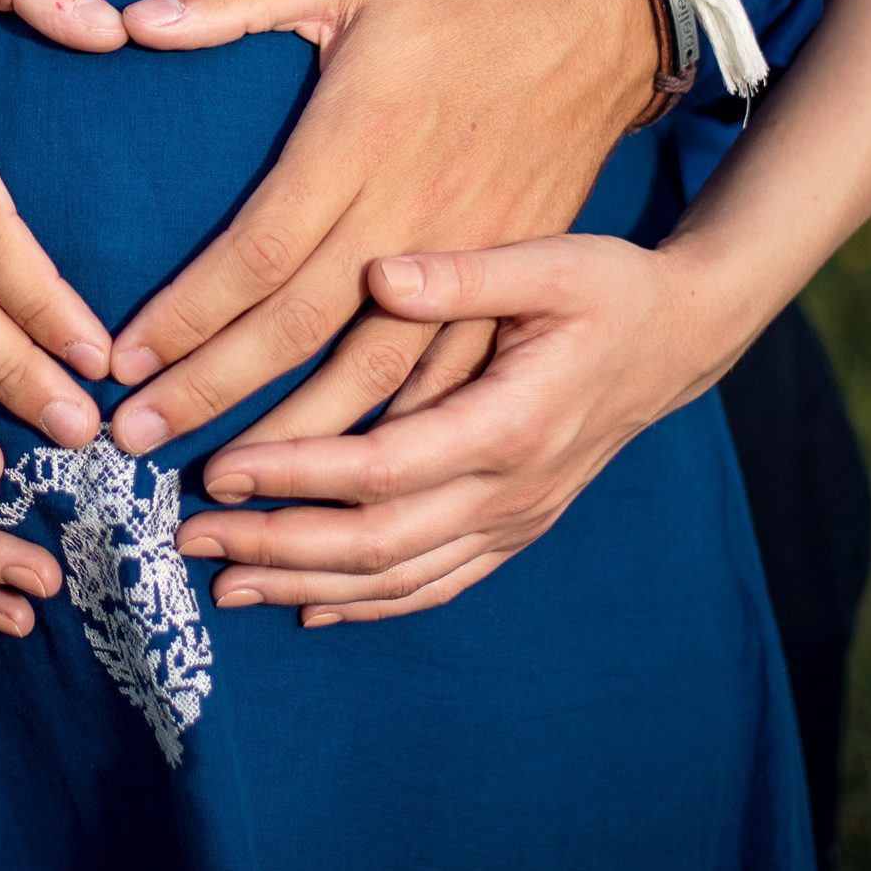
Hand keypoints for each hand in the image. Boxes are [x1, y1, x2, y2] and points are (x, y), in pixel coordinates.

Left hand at [104, 0, 657, 452]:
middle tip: (137, 440)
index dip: (187, 314)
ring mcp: (467, 255)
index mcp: (360, 141)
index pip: (257, 252)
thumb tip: (135, 18)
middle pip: (299, 328)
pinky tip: (346, 477)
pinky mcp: (507, 275)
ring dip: (296, 436)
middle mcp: (410, 212)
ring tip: (224, 483)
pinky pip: (447, 376)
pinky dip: (396, 432)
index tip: (122, 359)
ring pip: (373, 373)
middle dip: (213, 392)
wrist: (600, 15)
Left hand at [174, 234, 737, 623]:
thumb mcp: (552, 261)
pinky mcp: (516, 528)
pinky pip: (436, 584)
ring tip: (224, 586)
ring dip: (308, 587)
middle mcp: (514, 490)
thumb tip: (376, 273)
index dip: (296, 476)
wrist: (682, 341)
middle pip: (379, 544)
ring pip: (401, 580)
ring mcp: (517, 520)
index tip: (218, 470)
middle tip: (189, 537)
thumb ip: (463, 274)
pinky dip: (370, 605)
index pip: (383, 469)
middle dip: (277, 546)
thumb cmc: (611, 289)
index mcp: (513, 424)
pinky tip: (310, 609)